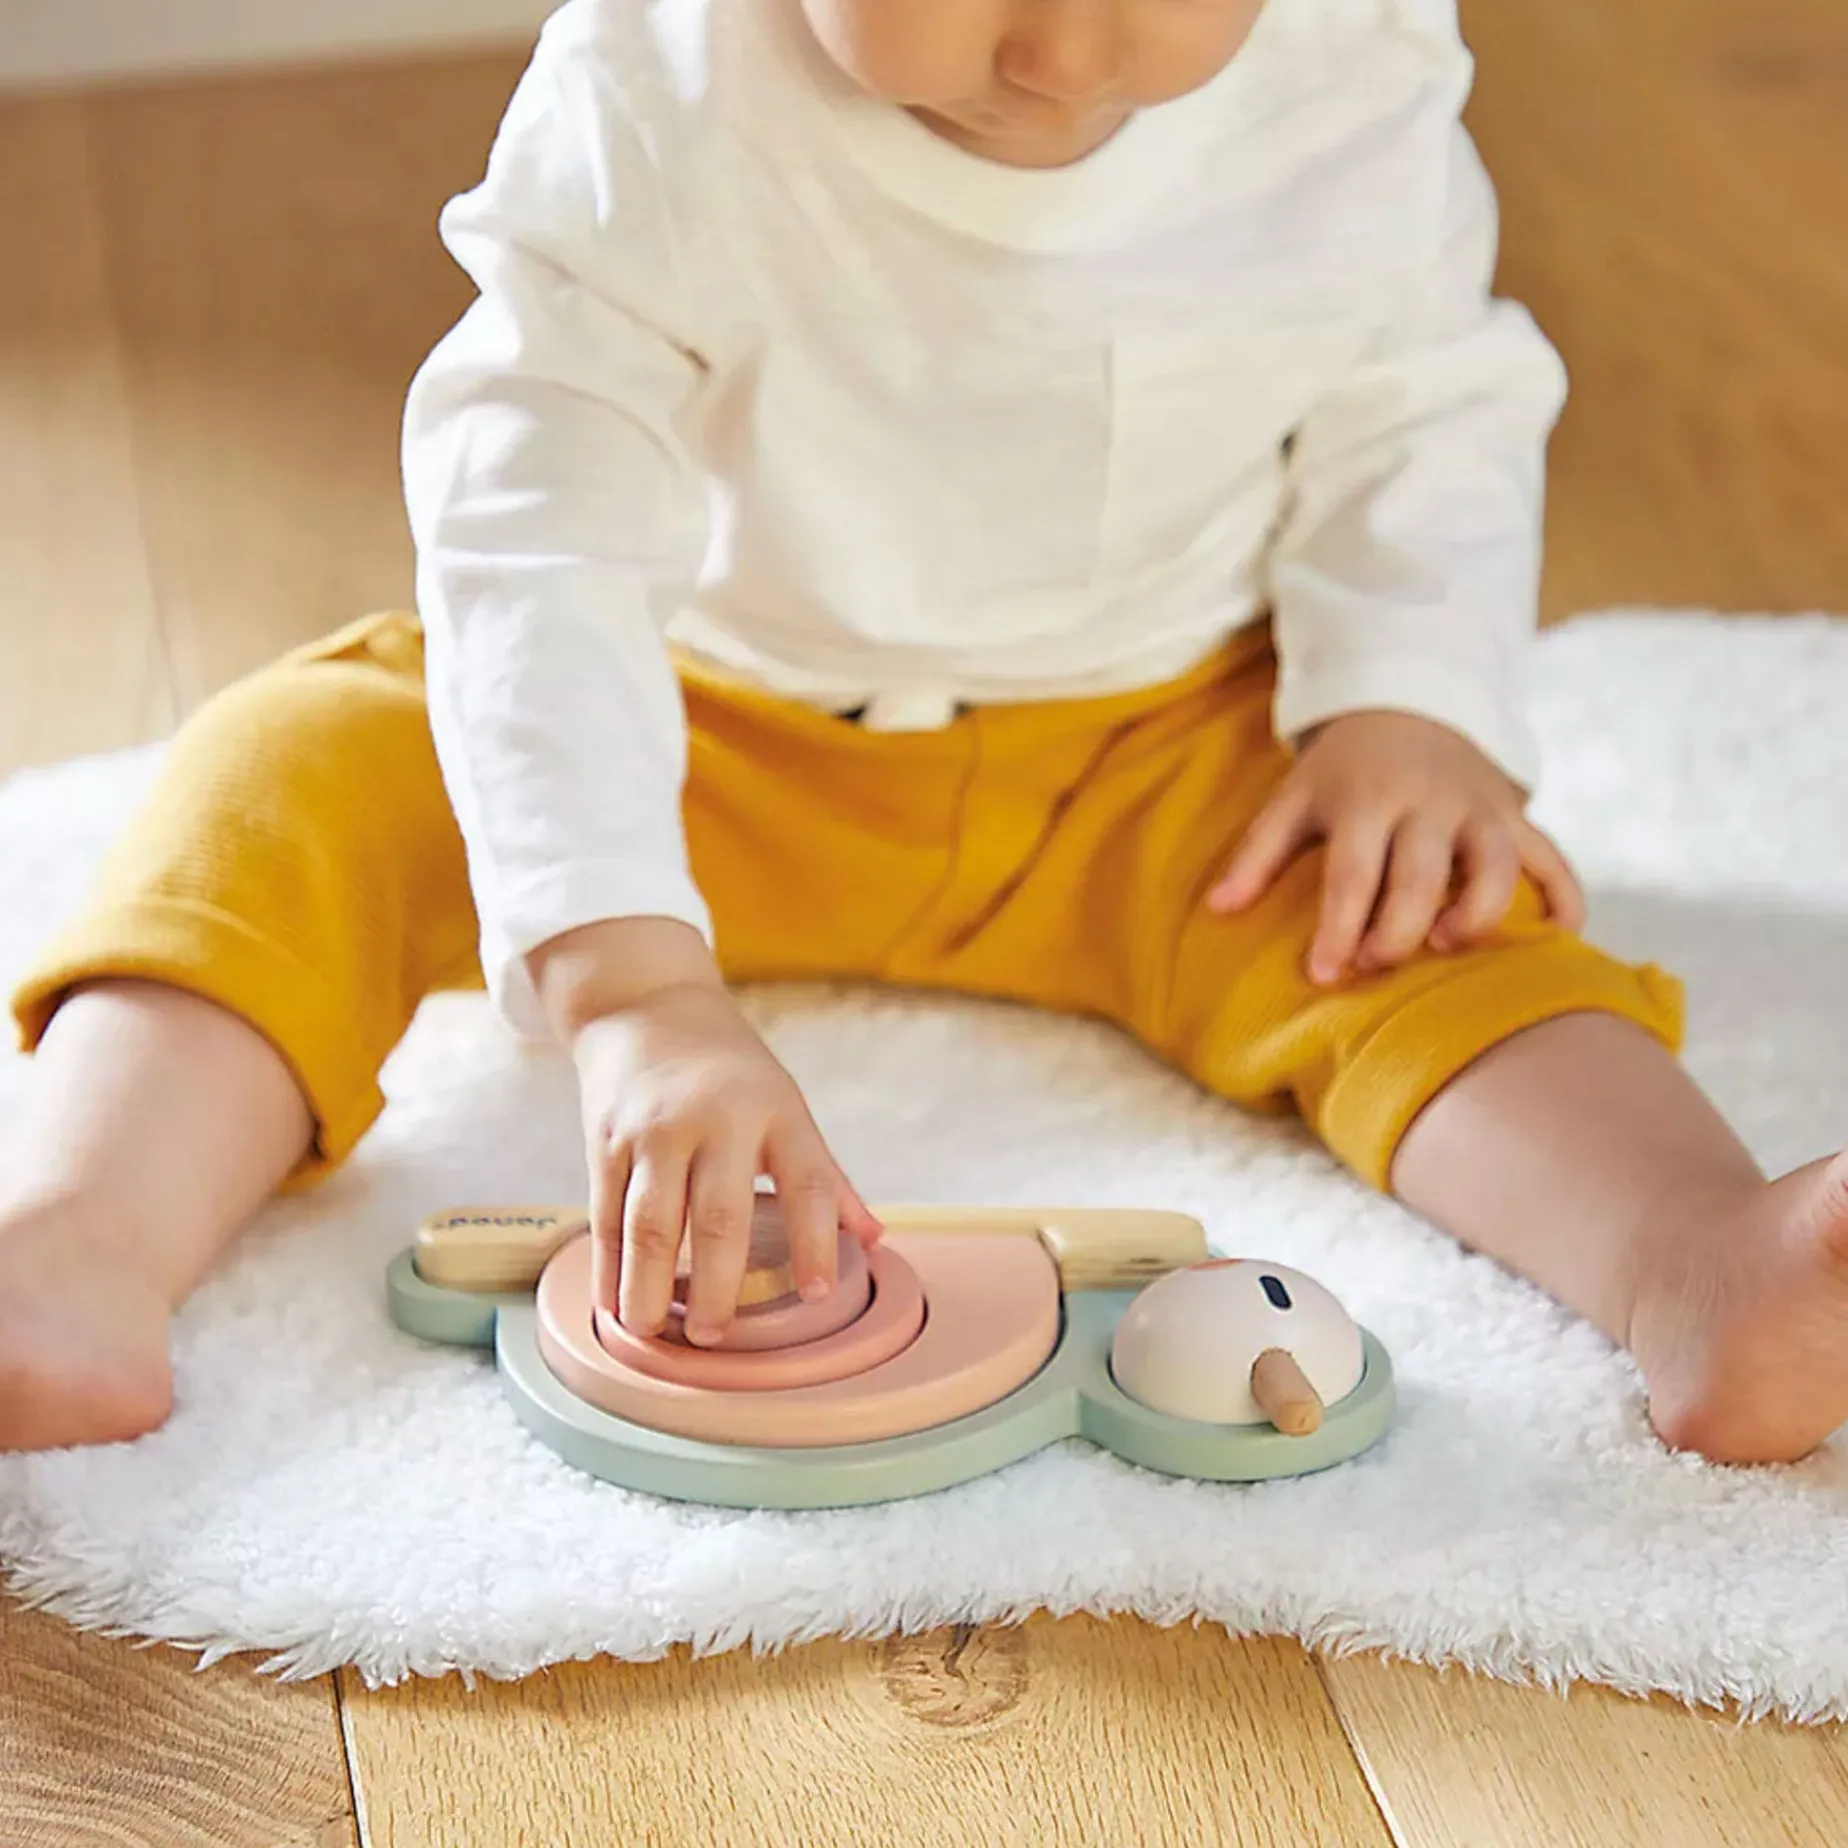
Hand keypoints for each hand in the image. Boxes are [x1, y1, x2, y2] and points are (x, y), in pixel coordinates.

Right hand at [529, 918, 879, 1345]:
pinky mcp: (606, 1137)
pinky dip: (608, 1266)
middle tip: (714, 1337)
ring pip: (651, 1221)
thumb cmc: (729, 1069)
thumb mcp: (786, 1106)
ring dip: (650, 1286)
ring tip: (655, 1332)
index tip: (819, 1296)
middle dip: (717, 1285)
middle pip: (719, 1214)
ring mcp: (655, 1128)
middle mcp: (716, 1118)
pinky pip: (605, 1213)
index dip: (816, 1243)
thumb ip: (825, 1178)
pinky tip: (614, 1303)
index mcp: (776, 1112)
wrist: (645, 1005)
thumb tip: (873, 1240)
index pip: (807, 1183)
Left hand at [1207, 710, 1584, 985]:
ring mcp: (1480, 809)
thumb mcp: (1293, 798)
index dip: (1340, 928)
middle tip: (1376, 964)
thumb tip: (1217, 910)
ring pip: (1498, 865)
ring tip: (1448, 945)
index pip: (1354, 873)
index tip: (1326, 974)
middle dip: (1400, 930)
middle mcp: (1429, 803)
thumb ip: (1257, 854)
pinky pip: (1554, 859)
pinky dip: (1565, 899)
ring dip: (1480, 912)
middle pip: (1423, 876)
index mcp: (1367, 801)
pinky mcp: (1516, 816)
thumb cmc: (1342, 770)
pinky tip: (1556, 940)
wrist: (1408, 700)